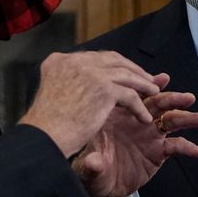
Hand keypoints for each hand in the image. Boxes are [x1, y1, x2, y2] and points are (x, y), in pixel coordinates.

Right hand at [19, 51, 162, 156]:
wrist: (43, 138)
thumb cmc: (47, 126)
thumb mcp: (55, 93)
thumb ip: (70, 82)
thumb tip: (90, 84)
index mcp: (60, 60)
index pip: (95, 58)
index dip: (114, 65)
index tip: (127, 73)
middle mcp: (74, 61)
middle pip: (113, 60)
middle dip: (133, 69)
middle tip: (147, 79)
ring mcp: (90, 73)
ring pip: (126, 75)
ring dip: (142, 84)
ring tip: (154, 93)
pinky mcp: (103, 88)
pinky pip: (130, 96)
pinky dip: (139, 107)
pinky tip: (144, 117)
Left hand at [74, 79, 197, 196]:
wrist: (99, 183)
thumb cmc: (90, 166)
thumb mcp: (87, 166)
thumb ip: (91, 164)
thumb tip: (94, 162)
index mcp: (118, 115)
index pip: (135, 94)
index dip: (148, 86)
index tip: (162, 80)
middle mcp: (137, 121)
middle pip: (158, 104)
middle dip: (173, 98)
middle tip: (188, 97)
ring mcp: (149, 135)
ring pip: (170, 121)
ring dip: (186, 117)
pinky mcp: (157, 152)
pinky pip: (174, 147)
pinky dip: (186, 147)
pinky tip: (196, 150)